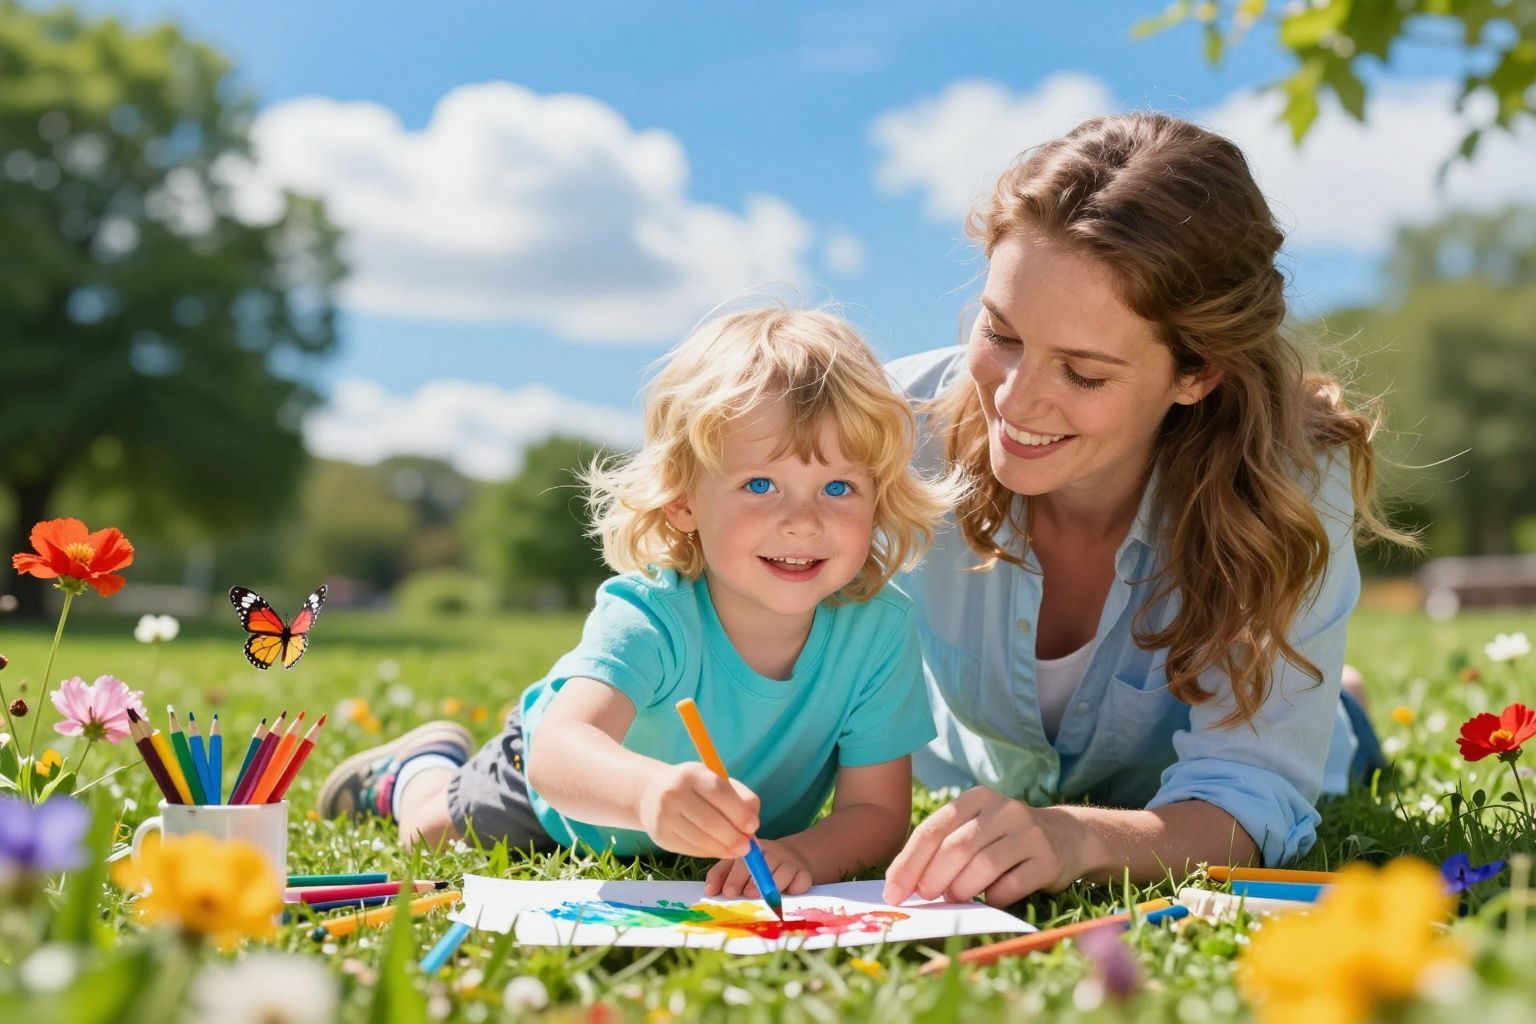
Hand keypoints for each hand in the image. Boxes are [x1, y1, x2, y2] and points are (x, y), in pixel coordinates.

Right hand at [636, 762, 760, 858]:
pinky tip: (720, 850)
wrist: (652, 793)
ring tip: (737, 850)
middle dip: (733, 837)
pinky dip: (710, 852)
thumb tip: (752, 825)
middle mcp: (674, 793)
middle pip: (710, 821)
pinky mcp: (661, 836)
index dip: (739, 812)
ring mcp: (664, 816)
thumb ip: (740, 797)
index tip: (753, 826)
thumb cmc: (694, 787)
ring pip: (701, 839)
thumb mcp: (715, 780)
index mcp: (692, 773)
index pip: (719, 793)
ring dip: (724, 849)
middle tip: (747, 846)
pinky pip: (691, 849)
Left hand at [705, 837, 813, 898]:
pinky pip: (802, 880)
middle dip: (754, 882)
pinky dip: (796, 888)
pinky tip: (788, 896)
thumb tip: (709, 891)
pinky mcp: (804, 874)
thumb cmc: (753, 868)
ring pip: (784, 872)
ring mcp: (789, 862)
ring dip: (775, 885)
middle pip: (764, 864)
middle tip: (747, 896)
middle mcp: (771, 853)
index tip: (729, 892)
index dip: (736, 876)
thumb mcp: (733, 867)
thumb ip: (719, 876)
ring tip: (765, 898)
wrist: (789, 859)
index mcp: (751, 850)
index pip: (744, 860)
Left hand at [882, 787, 1088, 906]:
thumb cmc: (1005, 838)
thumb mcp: (975, 828)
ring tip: (954, 898)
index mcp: (976, 798)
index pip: (933, 830)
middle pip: (957, 847)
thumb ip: (944, 847)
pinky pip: (1012, 884)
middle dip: (933, 878)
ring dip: (961, 889)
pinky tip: (988, 899)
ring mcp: (1027, 832)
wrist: (1067, 836)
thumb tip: (904, 884)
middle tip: (924, 897)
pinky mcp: (1047, 858)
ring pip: (984, 864)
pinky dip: (993, 897)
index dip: (909, 863)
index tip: (893, 891)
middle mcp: (1003, 809)